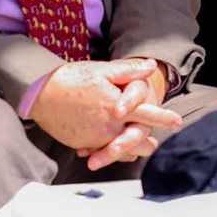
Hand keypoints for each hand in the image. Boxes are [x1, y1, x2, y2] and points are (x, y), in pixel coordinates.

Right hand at [29, 58, 181, 152]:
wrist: (39, 94)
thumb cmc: (72, 79)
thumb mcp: (102, 70)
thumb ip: (129, 71)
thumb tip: (151, 66)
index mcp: (116, 107)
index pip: (147, 115)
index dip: (164, 118)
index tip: (177, 121)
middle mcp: (108, 127)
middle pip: (137, 140)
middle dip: (147, 142)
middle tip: (154, 143)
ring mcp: (94, 138)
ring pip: (120, 150)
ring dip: (130, 149)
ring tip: (138, 149)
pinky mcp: (82, 144)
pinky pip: (101, 150)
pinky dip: (109, 150)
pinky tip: (113, 148)